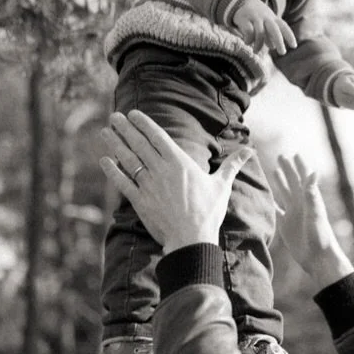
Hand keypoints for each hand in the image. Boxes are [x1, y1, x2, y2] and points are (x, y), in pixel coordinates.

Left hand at [100, 111, 252, 250]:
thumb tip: (250, 150)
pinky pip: (122, 182)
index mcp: (180, 162)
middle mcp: (161, 170)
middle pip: (140, 144)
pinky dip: (112, 170)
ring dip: (116, 144)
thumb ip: (232, 164)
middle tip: (114, 116)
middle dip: (126, 128)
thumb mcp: (222, 185)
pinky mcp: (139, 201)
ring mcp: (148, 185)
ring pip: (128, 159)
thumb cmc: (209, 212)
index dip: (144, 123)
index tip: (133, 114)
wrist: (192, 239)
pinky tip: (104, 160)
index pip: (158, 136)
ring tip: (106, 131)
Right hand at [232, 0, 296, 54]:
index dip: (289, 36)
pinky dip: (249, 39)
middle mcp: (266, 17)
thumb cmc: (257, 16)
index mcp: (273, 18)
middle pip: (274, 29)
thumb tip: (273, 47)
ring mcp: (255, 18)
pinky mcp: (244, 19)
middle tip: (282, 53)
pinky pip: (249, 31)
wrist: (242, 0)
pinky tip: (247, 42)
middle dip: (279, 41)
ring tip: (256, 51)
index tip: (294, 46)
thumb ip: (270, 34)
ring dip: (259, 44)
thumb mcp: (266, 23)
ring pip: (260, 33)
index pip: (283, 27)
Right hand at [271, 154, 353, 292]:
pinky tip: (266, 197)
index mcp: (309, 199)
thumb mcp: (315, 213)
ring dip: (279, 182)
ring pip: (284, 194)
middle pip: (292, 182)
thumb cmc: (320, 236)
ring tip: (274, 170)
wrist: (318, 259)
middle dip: (287, 169)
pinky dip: (271, 203)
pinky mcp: (286, 226)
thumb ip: (312, 194)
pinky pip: (277, 211)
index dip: (299, 166)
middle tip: (280, 156)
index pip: (303, 178)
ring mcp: (293, 215)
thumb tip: (313, 172)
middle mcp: (301, 204)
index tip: (295, 154)